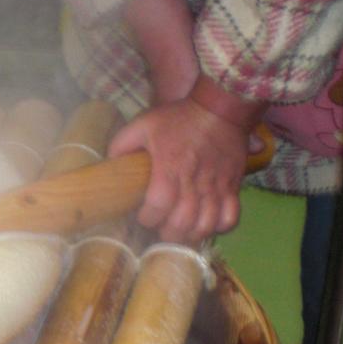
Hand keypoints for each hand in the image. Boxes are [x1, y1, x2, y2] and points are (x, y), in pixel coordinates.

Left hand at [109, 77, 264, 242]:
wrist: (221, 108)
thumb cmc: (179, 118)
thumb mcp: (142, 124)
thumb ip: (122, 144)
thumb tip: (109, 165)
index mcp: (169, 168)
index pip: (158, 206)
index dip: (147, 218)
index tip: (142, 216)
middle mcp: (193, 182)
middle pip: (181, 223)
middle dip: (166, 233)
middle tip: (160, 227)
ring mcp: (216, 186)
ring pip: (205, 225)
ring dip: (190, 235)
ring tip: (181, 231)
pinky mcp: (233, 186)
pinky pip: (230, 217)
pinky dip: (219, 227)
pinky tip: (207, 223)